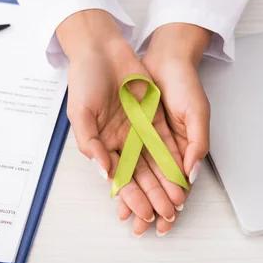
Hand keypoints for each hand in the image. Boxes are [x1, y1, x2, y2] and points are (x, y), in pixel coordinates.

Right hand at [57, 10, 186, 235]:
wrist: (101, 48)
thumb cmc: (84, 79)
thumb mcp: (80, 113)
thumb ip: (89, 144)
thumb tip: (103, 172)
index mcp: (102, 144)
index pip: (120, 178)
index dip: (133, 197)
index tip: (145, 214)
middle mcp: (122, 140)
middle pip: (141, 174)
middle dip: (154, 195)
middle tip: (168, 214)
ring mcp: (138, 128)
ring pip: (155, 161)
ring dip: (166, 181)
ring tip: (178, 199)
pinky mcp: (152, 115)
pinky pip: (165, 140)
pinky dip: (173, 157)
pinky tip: (183, 172)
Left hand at [136, 23, 211, 234]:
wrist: (165, 56)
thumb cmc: (185, 84)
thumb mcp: (198, 114)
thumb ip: (197, 146)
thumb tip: (190, 176)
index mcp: (182, 146)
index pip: (176, 181)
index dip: (172, 199)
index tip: (167, 217)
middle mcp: (161, 145)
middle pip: (154, 181)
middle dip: (150, 204)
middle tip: (144, 225)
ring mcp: (144, 136)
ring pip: (138, 172)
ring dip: (134, 193)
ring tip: (128, 214)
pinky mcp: (130, 126)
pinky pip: (124, 152)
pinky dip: (120, 170)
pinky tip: (116, 185)